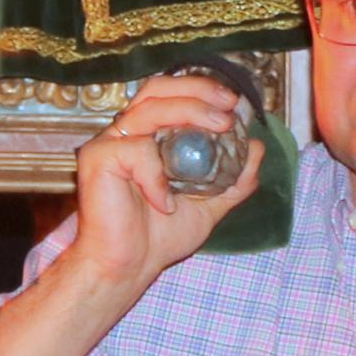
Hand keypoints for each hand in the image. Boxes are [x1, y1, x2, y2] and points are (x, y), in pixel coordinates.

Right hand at [61, 74, 262, 295]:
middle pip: (158, 88)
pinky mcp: (97, 158)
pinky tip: (162, 203)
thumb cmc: (158, 238)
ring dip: (190, 112)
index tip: (235, 104)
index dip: (203, 91)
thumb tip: (258, 148)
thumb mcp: (209, 206)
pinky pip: (136, 151)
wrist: (129, 267)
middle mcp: (128, 134)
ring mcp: (110, 144)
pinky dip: (157, 176)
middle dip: (198, 89)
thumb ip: (234, 180)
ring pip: (151, 108)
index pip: (172, 95)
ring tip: (219, 127)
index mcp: (149, 137)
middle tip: (228, 105)